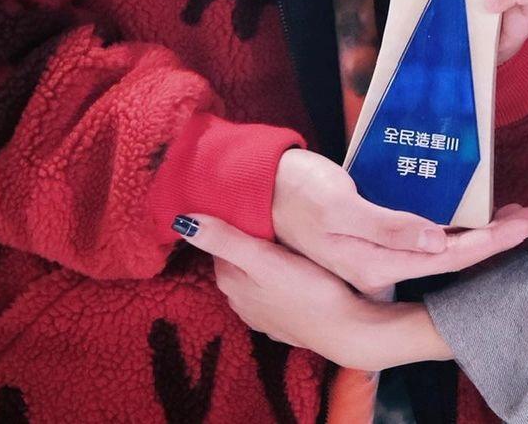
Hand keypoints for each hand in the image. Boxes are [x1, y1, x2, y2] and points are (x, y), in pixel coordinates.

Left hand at [180, 215, 454, 370]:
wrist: (347, 331)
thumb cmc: (307, 289)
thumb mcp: (264, 260)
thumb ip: (224, 240)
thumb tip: (180, 221)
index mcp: (231, 279)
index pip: (218, 241)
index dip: (229, 219)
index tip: (244, 197)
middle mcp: (239, 299)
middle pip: (234, 257)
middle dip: (243, 236)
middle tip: (265, 209)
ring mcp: (260, 313)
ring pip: (252, 274)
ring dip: (259, 256)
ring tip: (280, 232)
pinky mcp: (282, 320)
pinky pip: (270, 289)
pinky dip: (274, 276)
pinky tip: (291, 265)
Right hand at [271, 148, 527, 294]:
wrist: (256, 187)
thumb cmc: (294, 191)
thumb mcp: (337, 207)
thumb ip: (385, 227)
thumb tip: (437, 241)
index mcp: (373, 263)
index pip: (449, 259)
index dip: (492, 243)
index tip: (527, 224)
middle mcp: (379, 263)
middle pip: (452, 256)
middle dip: (497, 237)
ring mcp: (375, 250)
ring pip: (441, 247)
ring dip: (478, 231)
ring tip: (511, 213)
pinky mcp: (370, 232)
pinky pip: (423, 234)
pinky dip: (452, 222)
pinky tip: (464, 210)